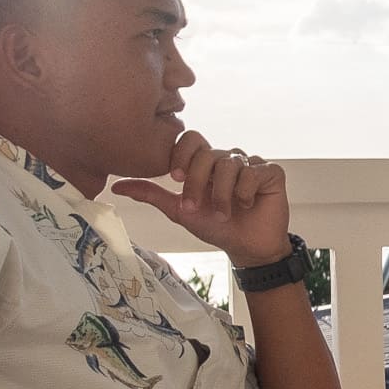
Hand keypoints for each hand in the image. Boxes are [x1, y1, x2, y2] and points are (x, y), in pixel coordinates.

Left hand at [113, 132, 292, 269]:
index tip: (176, 178)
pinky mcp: (271, 172)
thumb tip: (117, 187)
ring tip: (224, 213)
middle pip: (207, 153)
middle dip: (198, 183)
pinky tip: (247, 205)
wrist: (246, 248)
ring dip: (222, 194)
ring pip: (230, 164)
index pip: (191, 139)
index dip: (182, 154)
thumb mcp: (179, 210)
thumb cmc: (215, 228)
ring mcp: (250, 163)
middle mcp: (227, 158)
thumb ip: (152, 194)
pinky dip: (246, 192)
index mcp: (206, 162)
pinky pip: (254, 172)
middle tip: (197, 206)